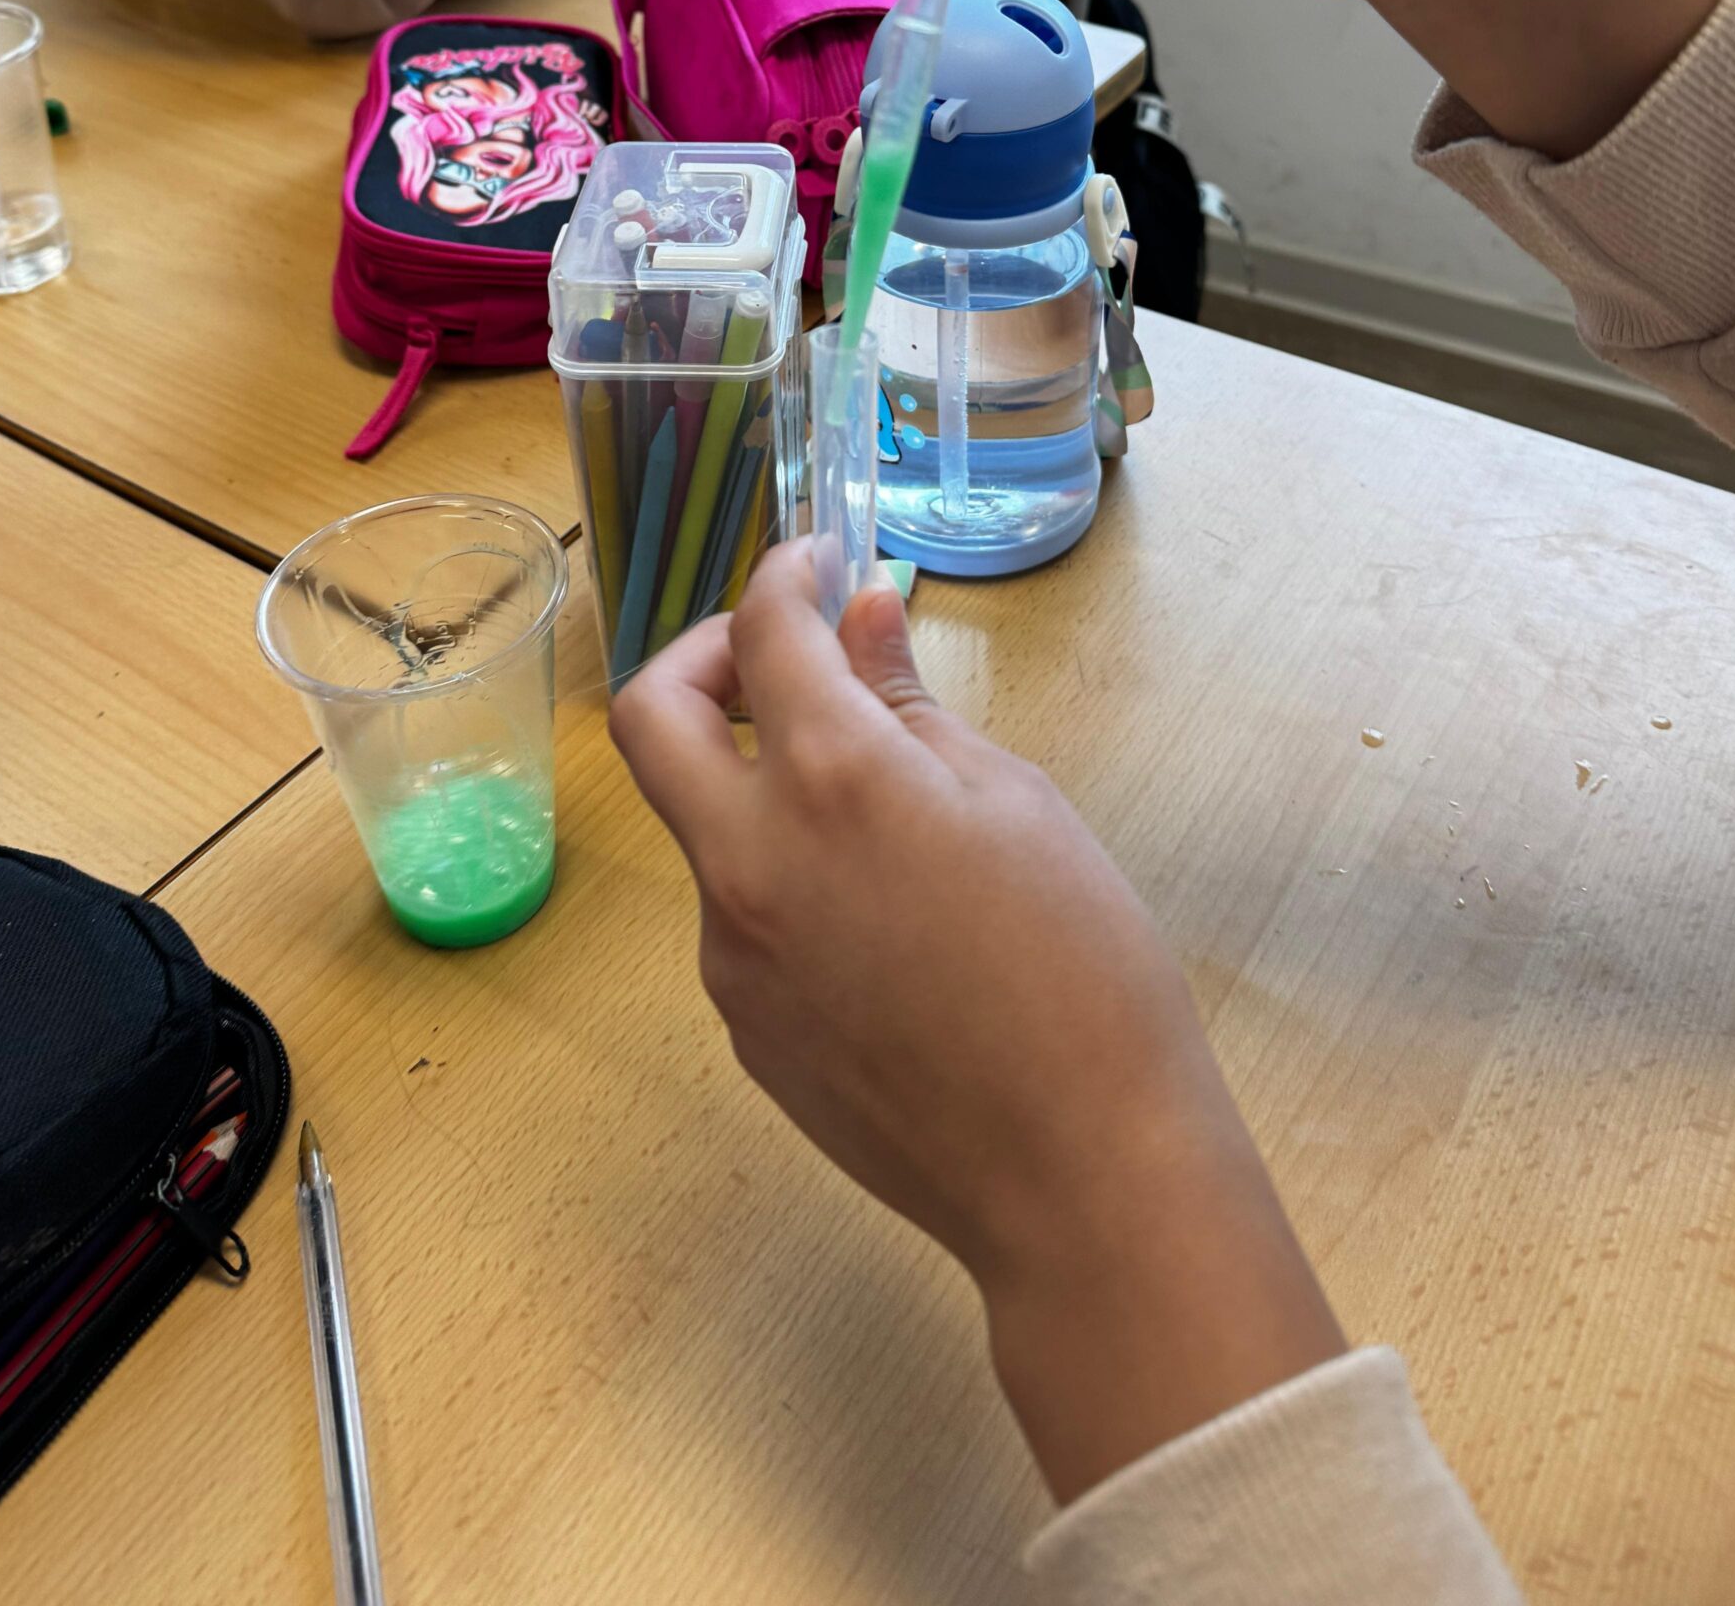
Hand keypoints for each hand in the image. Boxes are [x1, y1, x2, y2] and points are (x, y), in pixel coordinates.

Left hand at [612, 543, 1342, 1505]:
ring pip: (705, 828)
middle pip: (650, 720)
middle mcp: (747, 862)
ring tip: (883, 809)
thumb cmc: (1083, 969)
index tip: (819, 559)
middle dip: (701, 656)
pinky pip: (742, 917)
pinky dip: (787, 874)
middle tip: (777, 652)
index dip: (785, 573)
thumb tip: (859, 619)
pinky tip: (887, 916)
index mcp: (830, 782)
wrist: (1079, 1175)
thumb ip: (909, 705)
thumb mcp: (1014, 803)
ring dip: (758, 782)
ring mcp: (731, 956)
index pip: (765, 631)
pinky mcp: (745, 1029)